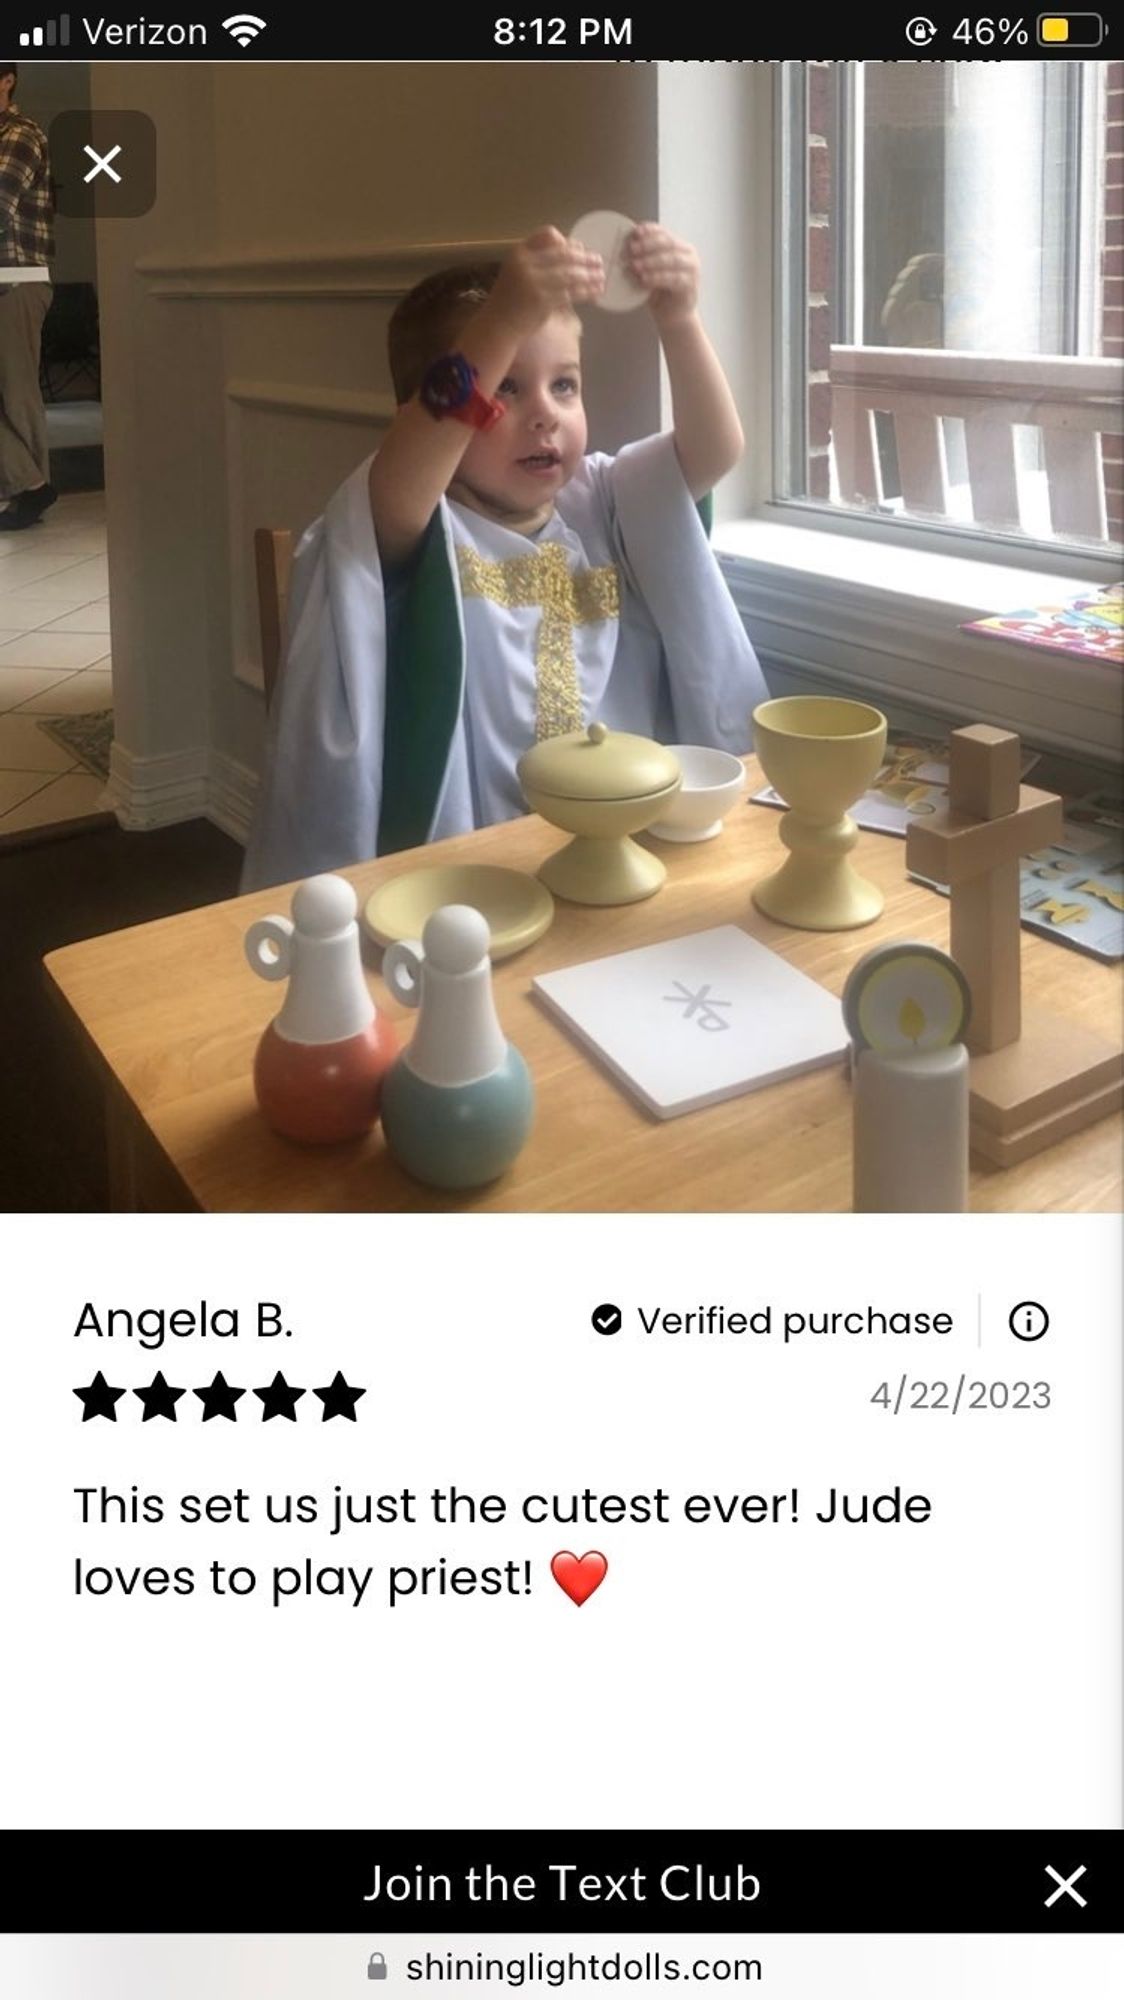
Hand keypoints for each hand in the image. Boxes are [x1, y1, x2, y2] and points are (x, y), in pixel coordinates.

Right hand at [488, 226, 604, 337]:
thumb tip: (573, 251)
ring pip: (570, 274)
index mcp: (520, 252)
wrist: (498, 324)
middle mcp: (526, 263)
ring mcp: (534, 282)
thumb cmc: (511, 299)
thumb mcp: (519, 271)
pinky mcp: (543, 301)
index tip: (581, 248)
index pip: (548, 235)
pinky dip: (586, 292)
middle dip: (584, 258)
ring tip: (602, 277)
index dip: (567, 241)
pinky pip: (570, 293)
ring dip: (589, 276)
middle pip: (563, 254)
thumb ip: (540, 260)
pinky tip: (595, 292)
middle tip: (599, 261)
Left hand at [626, 223, 700, 327]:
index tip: (635, 232)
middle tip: (632, 249)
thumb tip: (625, 247)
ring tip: (635, 265)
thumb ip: (643, 258)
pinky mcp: (690, 285)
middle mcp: (688, 255)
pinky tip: (644, 280)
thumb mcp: (650, 271)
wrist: (673, 317)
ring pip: (671, 259)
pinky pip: (673, 278)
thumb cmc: (660, 293)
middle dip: (648, 245)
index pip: (664, 233)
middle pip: (668, 243)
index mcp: (679, 247)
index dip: (650, 230)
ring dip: (651, 261)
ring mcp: (692, 270)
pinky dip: (657, 278)